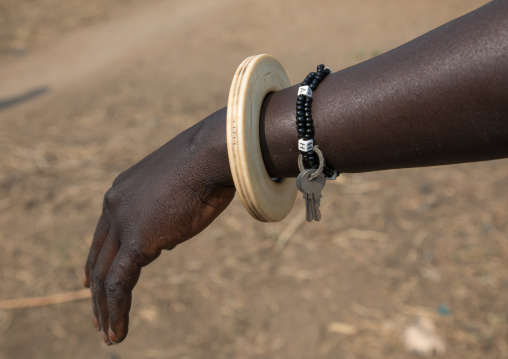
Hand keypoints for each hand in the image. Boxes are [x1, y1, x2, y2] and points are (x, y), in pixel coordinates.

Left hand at [83, 111, 234, 343]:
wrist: (211, 155)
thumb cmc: (205, 168)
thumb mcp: (178, 191)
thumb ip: (164, 216)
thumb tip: (164, 241)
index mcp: (121, 192)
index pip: (103, 236)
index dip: (96, 262)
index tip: (91, 283)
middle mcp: (114, 206)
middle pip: (98, 257)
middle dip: (96, 290)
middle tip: (97, 316)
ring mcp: (122, 222)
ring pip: (105, 276)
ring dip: (105, 309)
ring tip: (108, 334)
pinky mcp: (136, 240)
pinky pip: (119, 284)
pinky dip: (117, 312)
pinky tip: (117, 333)